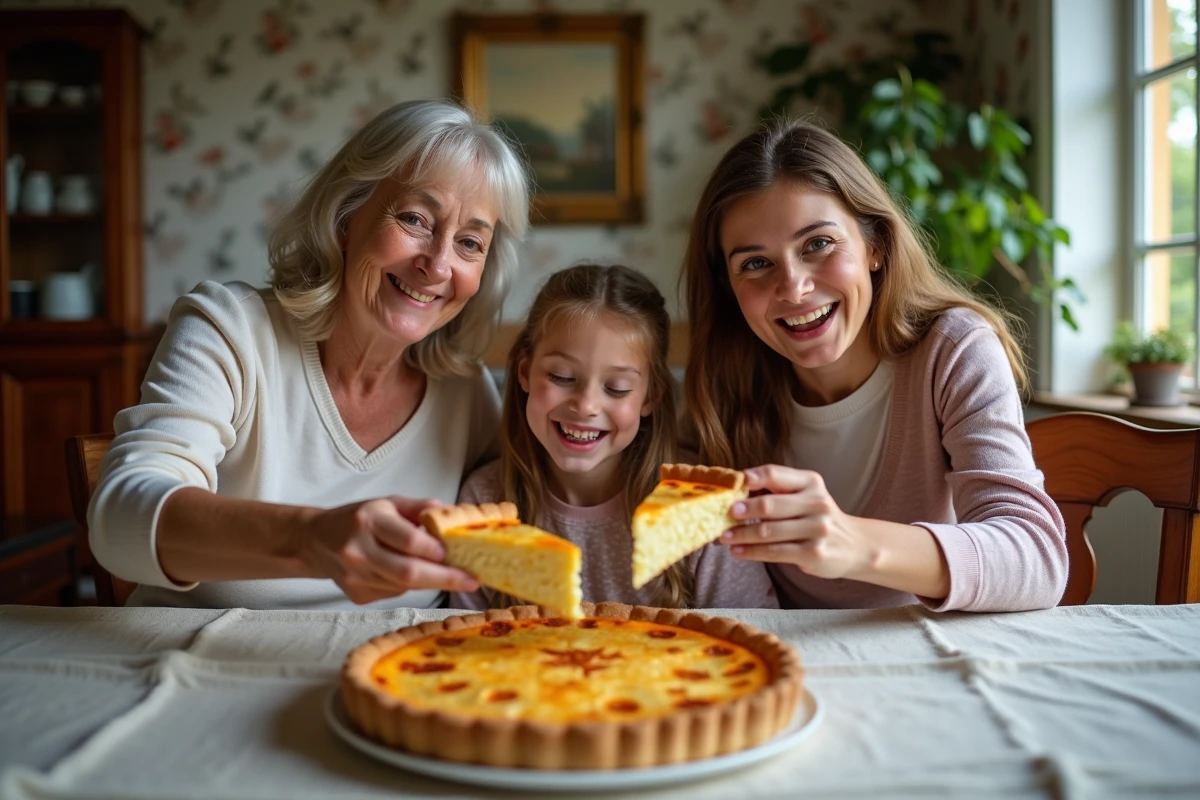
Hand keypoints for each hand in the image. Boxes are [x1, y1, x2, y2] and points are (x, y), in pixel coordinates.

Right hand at [303, 496, 479, 603]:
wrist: (316, 541)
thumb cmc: (359, 518)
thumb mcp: (388, 502)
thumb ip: (419, 507)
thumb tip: (451, 514)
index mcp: (368, 521)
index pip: (407, 540)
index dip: (434, 550)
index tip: (459, 554)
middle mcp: (358, 551)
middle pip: (408, 572)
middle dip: (444, 578)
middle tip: (472, 580)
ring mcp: (355, 577)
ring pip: (404, 586)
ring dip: (430, 581)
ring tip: (449, 574)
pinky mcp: (356, 595)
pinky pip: (394, 593)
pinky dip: (409, 586)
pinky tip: (409, 574)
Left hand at [722, 464, 873, 580]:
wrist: (856, 546)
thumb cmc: (818, 518)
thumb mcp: (806, 495)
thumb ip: (778, 489)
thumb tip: (735, 490)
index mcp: (810, 482)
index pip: (775, 474)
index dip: (751, 478)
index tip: (732, 484)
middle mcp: (816, 503)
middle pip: (770, 505)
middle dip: (743, 510)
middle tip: (723, 514)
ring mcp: (817, 529)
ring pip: (769, 531)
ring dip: (741, 534)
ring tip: (723, 536)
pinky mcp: (814, 553)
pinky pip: (775, 552)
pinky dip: (752, 552)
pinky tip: (737, 551)